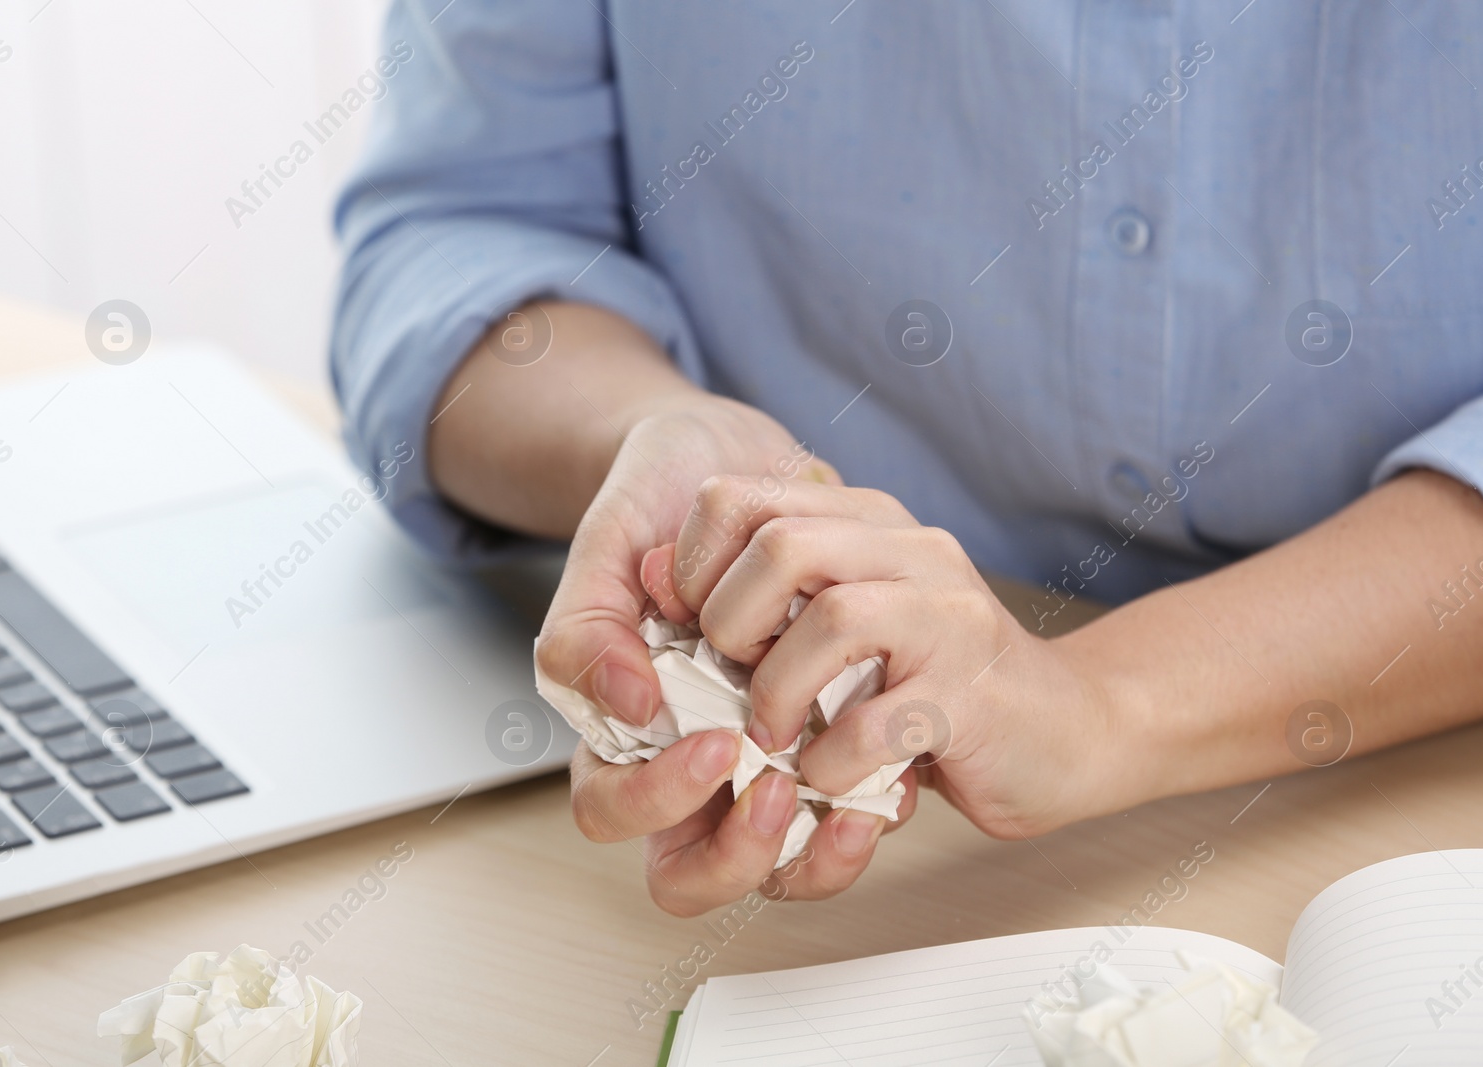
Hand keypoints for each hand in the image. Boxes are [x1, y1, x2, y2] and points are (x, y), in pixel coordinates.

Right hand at [540, 397, 905, 914]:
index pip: (610, 810)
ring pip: (771, 864)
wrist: (729, 454)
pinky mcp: (816, 742)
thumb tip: (630, 704)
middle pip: (693, 870)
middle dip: (740, 850)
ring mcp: (753, 756)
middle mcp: (683, 753)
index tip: (716, 744)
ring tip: (852, 804)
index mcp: (618, 723)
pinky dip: (864, 809)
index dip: (657, 799)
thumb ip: (588, 628)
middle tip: (778, 790)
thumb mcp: (605, 547)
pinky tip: (894, 782)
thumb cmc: (654, 502)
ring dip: (810, 852)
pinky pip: (834, 816)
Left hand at [645, 476, 1126, 855]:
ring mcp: (947, 620)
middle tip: (733, 681)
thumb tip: (651, 575)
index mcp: (868, 523)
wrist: (1073, 729)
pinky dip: (832, 761)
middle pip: (781, 546)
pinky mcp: (969, 699)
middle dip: (731, 624)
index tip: (694, 632)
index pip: (741, 499)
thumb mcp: (845, 620)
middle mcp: (911, 552)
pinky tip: (832, 773)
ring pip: (832, 621)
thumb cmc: (937, 679)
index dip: (693, 568)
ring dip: (777, 695)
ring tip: (776, 735)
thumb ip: (762, 595)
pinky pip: (875, 724)